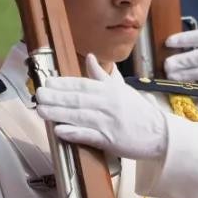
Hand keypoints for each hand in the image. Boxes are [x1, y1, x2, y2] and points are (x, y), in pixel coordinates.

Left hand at [34, 54, 167, 159]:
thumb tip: (91, 57)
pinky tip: (59, 131)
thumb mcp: (121, 89)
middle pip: (78, 99)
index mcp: (109, 90)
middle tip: (38, 94)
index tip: (47, 81)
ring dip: (59, 113)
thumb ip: (102, 75)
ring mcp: (108, 122)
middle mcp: (107, 104)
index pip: (82, 84)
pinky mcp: (110, 140)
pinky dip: (74, 133)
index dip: (64, 83)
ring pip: (80, 116)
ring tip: (42, 110)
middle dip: (56, 96)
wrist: (159, 133)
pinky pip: (89, 135)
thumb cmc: (138, 111)